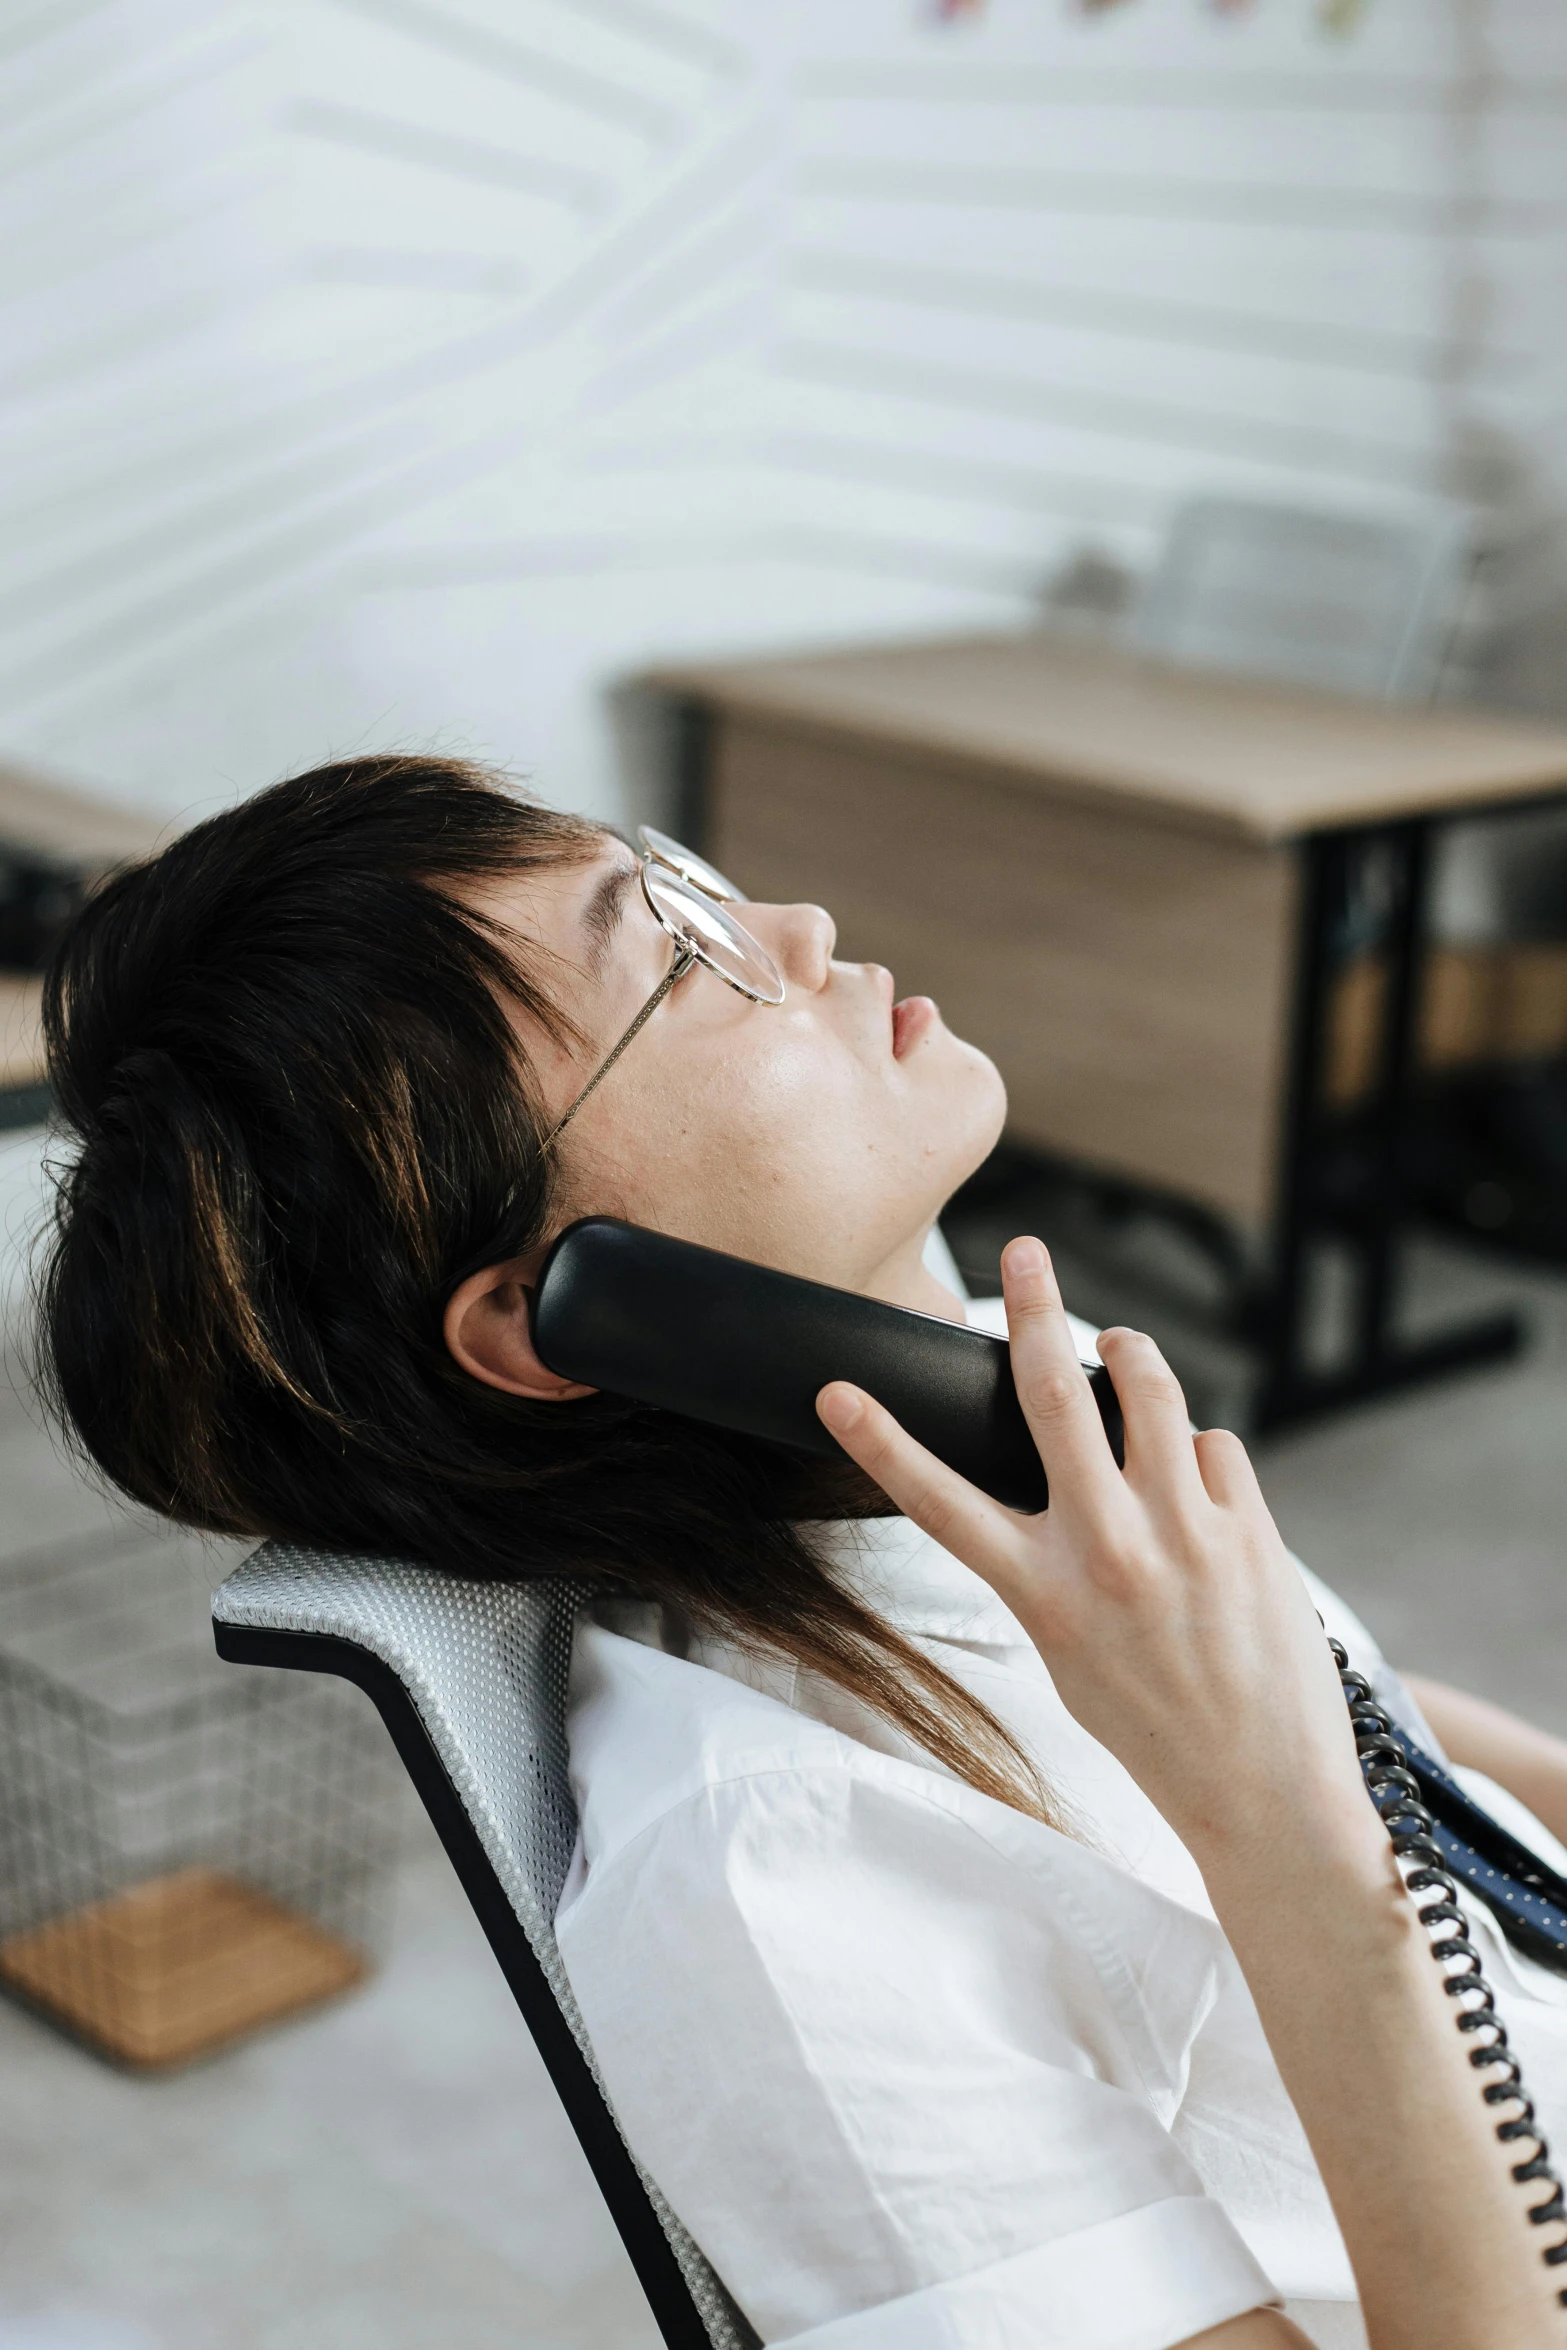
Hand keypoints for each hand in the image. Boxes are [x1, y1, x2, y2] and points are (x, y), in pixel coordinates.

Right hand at [817, 1237, 1372, 1865]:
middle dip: (1033, 1306)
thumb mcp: (1073, 1653)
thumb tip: (1090, 1462)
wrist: (1266, 1791)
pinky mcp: (1251, 1529)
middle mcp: (1106, 1552)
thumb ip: (1063, 1559)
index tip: (836, 1391)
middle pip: (1055, 1393)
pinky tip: (1201, 1491)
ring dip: (1132, 1353)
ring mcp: (1184, 1534)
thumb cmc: (1158, 1728)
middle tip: (1026, 1250)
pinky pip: (1216, 1445)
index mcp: (1043, 1594)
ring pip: (1152, 1390)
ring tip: (1121, 1345)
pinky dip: (1200, 1452)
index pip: (939, 1503)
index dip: (880, 1442)